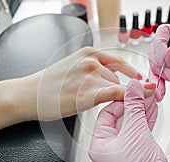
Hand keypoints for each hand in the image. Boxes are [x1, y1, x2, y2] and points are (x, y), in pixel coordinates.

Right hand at [15, 47, 141, 120]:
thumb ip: (93, 68)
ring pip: (114, 89)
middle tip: (98, 97)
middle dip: (114, 89)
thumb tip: (114, 77)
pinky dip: (130, 95)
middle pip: (116, 78)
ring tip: (84, 101)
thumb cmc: (49, 83)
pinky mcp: (89, 93)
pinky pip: (116, 93)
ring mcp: (91, 76)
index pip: (118, 61)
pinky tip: (140, 96)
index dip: (131, 72)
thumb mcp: (73, 66)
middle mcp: (92, 62)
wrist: (30, 94)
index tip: (140, 79)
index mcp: (88, 53)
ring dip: (109, 97)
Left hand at [89, 80, 169, 161]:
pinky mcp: (136, 153)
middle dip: (134, 103)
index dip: (121, 99)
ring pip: (131, 124)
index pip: (107, 113)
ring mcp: (122, 151)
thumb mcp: (136, 135)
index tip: (134, 89)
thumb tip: (133, 87)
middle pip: (120, 117)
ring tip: (152, 97)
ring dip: (142, 110)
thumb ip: (134, 108)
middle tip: (146, 91)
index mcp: (99, 145)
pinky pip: (139, 132)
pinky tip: (152, 110)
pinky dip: (146, 120)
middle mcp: (108, 148)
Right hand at [149, 24, 169, 109]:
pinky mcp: (169, 72)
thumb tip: (166, 52)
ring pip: (154, 63)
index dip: (160, 43)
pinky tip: (160, 91)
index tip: (162, 58)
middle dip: (158, 62)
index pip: (166, 31)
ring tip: (163, 86)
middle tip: (168, 75)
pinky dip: (157, 84)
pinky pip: (156, 76)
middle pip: (156, 48)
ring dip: (155, 76)